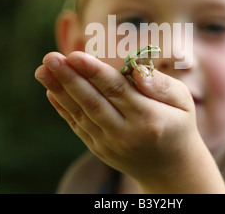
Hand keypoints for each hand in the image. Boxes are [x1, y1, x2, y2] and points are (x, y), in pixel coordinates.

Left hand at [35, 51, 224, 192]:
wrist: (171, 169)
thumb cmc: (178, 125)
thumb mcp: (183, 102)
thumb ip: (161, 85)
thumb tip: (137, 70)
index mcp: (149, 118)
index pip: (117, 90)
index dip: (94, 72)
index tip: (75, 55)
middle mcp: (126, 133)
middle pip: (94, 102)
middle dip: (69, 78)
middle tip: (50, 58)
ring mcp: (110, 144)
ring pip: (82, 114)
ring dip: (60, 91)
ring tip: (42, 70)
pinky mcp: (100, 149)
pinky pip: (79, 127)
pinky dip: (63, 109)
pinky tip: (51, 91)